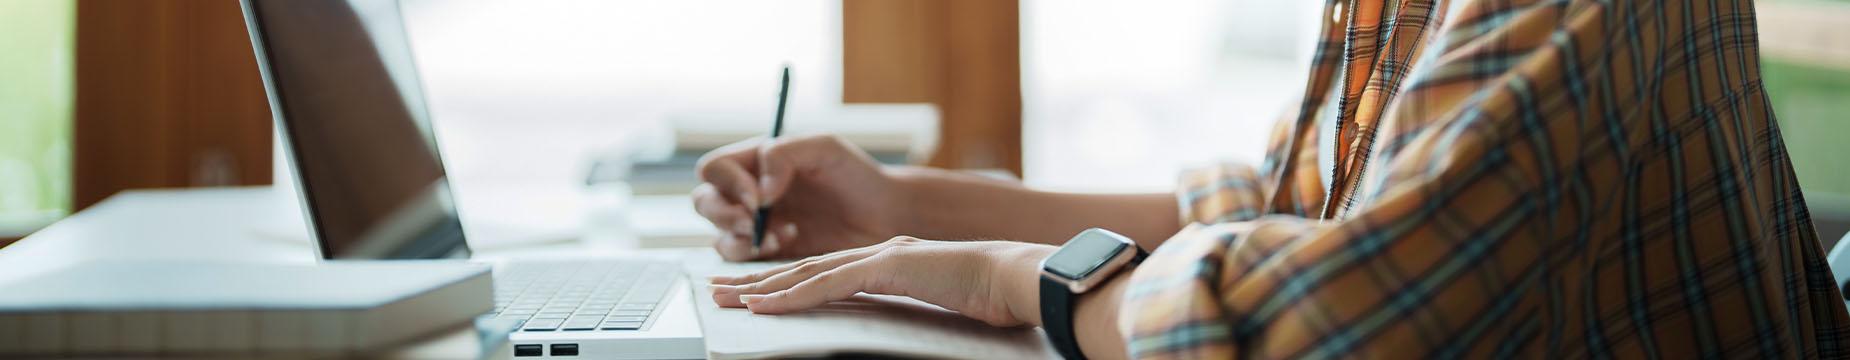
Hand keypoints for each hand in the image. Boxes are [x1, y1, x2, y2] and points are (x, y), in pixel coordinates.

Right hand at [693, 134, 902, 260]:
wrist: (883, 215)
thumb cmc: (856, 175)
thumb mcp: (825, 148)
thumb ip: (785, 154)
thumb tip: (758, 189)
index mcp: (755, 161)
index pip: (715, 168)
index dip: (728, 183)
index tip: (757, 196)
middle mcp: (748, 193)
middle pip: (705, 203)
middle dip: (724, 215)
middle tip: (753, 222)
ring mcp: (755, 226)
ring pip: (718, 236)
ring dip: (740, 239)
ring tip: (781, 236)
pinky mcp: (768, 254)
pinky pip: (740, 260)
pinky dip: (754, 256)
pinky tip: (786, 244)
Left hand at [707, 236, 1056, 326]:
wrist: (1017, 278)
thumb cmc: (990, 297)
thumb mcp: (937, 305)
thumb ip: (908, 308)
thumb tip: (890, 329)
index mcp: (889, 261)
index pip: (825, 273)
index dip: (785, 283)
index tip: (752, 293)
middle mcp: (877, 253)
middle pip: (804, 268)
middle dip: (757, 280)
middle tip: (717, 290)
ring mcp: (880, 256)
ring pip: (806, 272)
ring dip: (761, 287)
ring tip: (725, 298)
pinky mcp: (885, 267)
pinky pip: (827, 284)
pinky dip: (791, 296)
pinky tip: (763, 304)